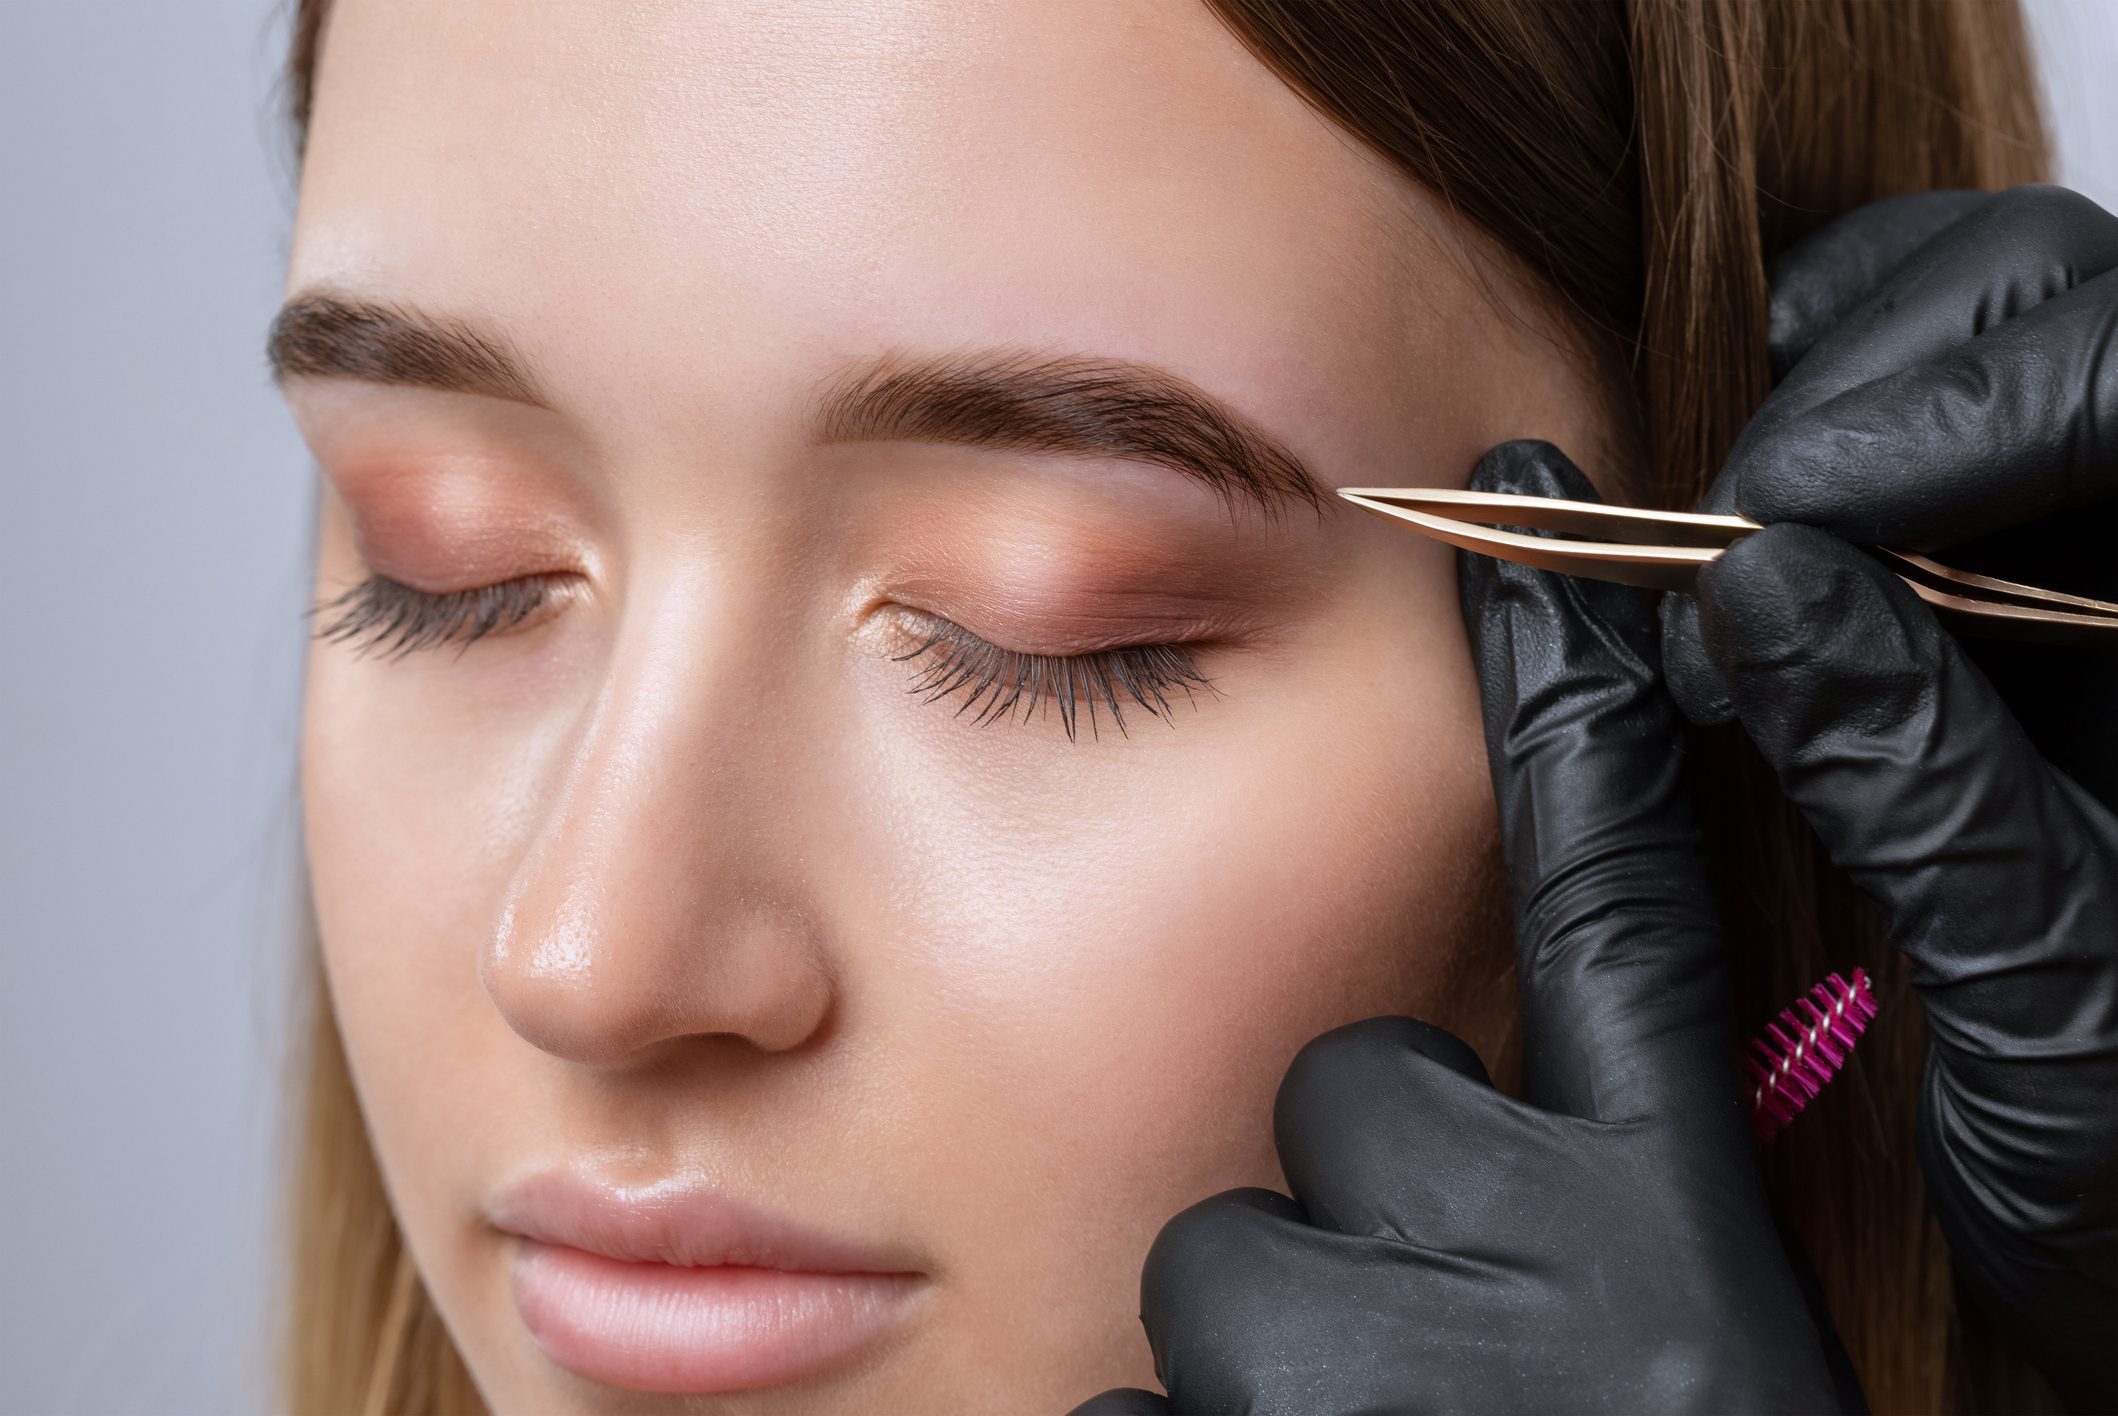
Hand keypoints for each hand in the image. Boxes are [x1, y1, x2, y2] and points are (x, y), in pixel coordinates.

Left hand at [1070, 444, 1855, 1415]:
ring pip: (1217, 1264)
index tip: (1528, 531)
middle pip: (1342, 1100)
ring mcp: (1336, 1391)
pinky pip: (1108, 1409)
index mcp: (1673, 1248)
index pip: (1625, 909)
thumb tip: (1486, 1113)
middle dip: (1359, 1206)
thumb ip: (1593, 1207)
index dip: (1577, 713)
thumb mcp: (1679, 1354)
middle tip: (1419, 1362)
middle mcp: (1525, 1294)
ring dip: (1269, 1362)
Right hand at [1660, 185, 2117, 1409]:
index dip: (1937, 399)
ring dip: (1813, 396)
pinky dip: (1793, 457)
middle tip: (1722, 542)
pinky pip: (1904, 432)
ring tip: (1721, 558)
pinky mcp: (2028, 593)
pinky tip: (1742, 570)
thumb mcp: (2060, 1002)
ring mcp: (2108, 564)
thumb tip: (1747, 591)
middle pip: (2051, 289)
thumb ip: (1920, 781)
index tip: (1760, 525)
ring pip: (1973, 321)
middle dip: (1855, 374)